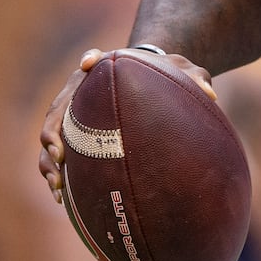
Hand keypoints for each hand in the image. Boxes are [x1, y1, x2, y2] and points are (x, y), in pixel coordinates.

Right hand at [38, 47, 217, 203]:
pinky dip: (59, 177)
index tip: (87, 64)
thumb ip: (194, 76)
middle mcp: (79, 93)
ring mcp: (73, 119)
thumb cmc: (162, 73)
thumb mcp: (179, 69)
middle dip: (52, 135)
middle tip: (59, 155)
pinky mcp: (75, 139)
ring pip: (51, 141)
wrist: (148, 80)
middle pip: (56, 112)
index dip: (88, 60)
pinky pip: (60, 159)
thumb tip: (211, 93)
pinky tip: (66, 201)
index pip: (91, 59)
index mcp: (102, 71)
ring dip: (49, 163)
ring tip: (58, 186)